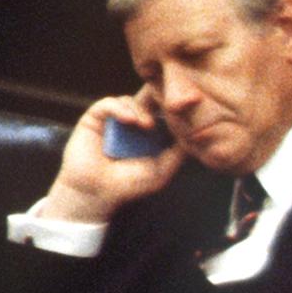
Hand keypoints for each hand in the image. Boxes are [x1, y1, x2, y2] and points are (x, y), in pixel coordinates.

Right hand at [41, 92, 184, 223]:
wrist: (97, 194)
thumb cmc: (129, 184)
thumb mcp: (162, 169)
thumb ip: (178, 152)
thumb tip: (197, 134)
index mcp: (149, 132)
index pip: (163, 110)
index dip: (172, 106)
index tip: (186, 106)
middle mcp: (132, 122)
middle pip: (147, 98)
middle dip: (158, 98)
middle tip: (169, 105)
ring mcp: (113, 119)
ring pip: (129, 100)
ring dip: (141, 109)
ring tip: (147, 126)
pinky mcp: (94, 118)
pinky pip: (107, 104)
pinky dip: (120, 109)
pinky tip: (129, 121)